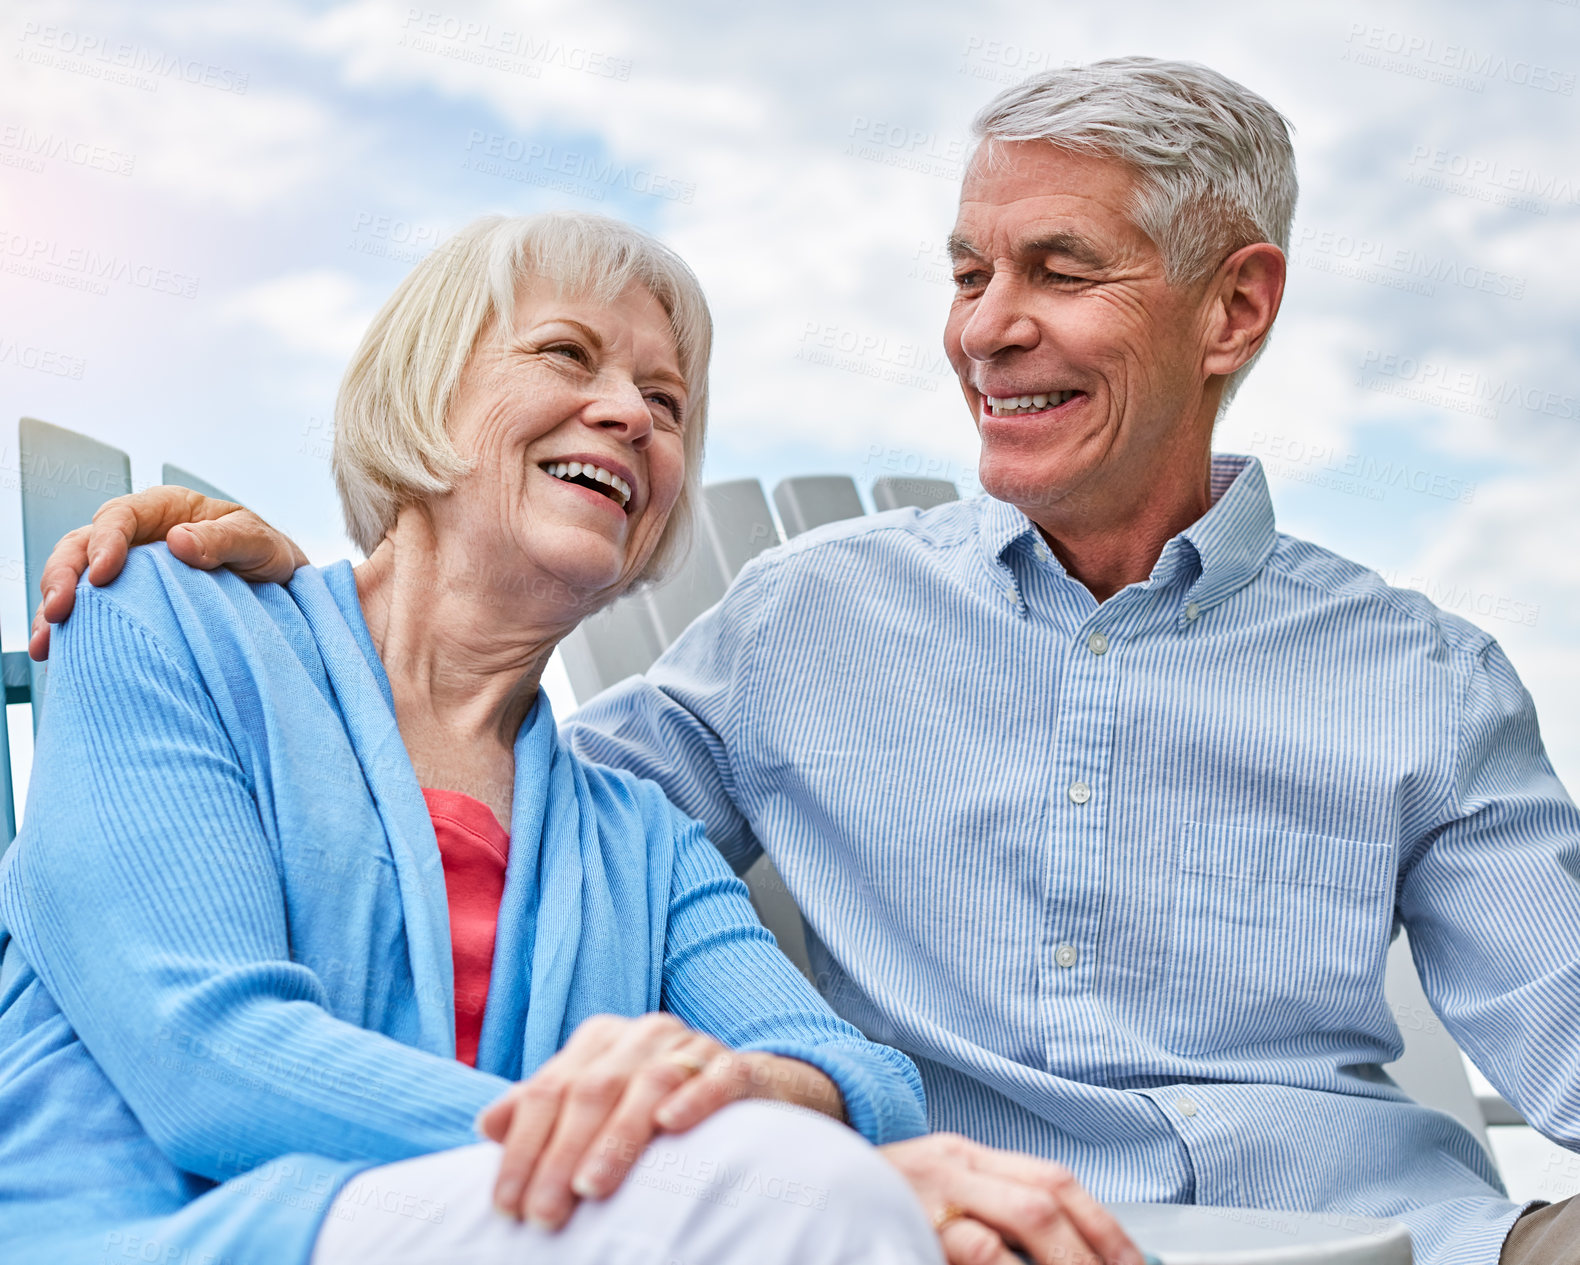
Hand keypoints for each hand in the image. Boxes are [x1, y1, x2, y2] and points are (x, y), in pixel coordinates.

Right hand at [29, 486, 306, 659]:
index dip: (105, 542)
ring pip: (74, 579)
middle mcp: (137, 535)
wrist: (280, 588)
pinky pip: (90, 611)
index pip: (120, 517)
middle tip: (60, 610)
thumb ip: (224, 539)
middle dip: (62, 576)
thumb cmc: (267, 555)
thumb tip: (179, 542)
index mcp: (165, 510)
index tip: (103, 574)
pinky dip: (71, 630)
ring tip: (45, 642)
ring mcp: (127, 569)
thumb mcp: (259, 542)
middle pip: (81, 546)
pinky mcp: (126, 600)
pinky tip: (54, 653)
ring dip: (54, 607)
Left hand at [474, 1013, 843, 1229]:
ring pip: (648, 1085)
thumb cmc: (657, 1106)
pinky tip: (671, 1125)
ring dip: (617, 1137)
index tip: (505, 1203)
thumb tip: (487, 1124)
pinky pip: (718, 1077)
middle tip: (543, 1214)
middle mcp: (643, 1035)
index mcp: (601, 1041)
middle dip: (561, 1155)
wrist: (753, 1090)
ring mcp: (693, 1047)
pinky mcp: (740, 1066)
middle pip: (592, 1090)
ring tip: (591, 1187)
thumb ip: (547, 1111)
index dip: (523, 1147)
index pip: (549, 1089)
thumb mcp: (597, 1106)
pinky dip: (693, 1098)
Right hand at [879, 1133, 1146, 1264]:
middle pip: (1045, 1198)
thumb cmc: (863, 1198)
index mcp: (961, 1155)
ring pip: (1023, 1214)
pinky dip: (1006, 1263)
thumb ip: (982, 1207)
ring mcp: (925, 1192)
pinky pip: (975, 1245)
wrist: (783, 1180)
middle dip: (1094, 1248)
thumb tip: (1056, 1244)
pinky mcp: (903, 1219)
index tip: (1132, 1262)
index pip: (1052, 1179)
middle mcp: (948, 1165)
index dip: (1102, 1225)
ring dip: (1066, 1258)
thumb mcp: (929, 1193)